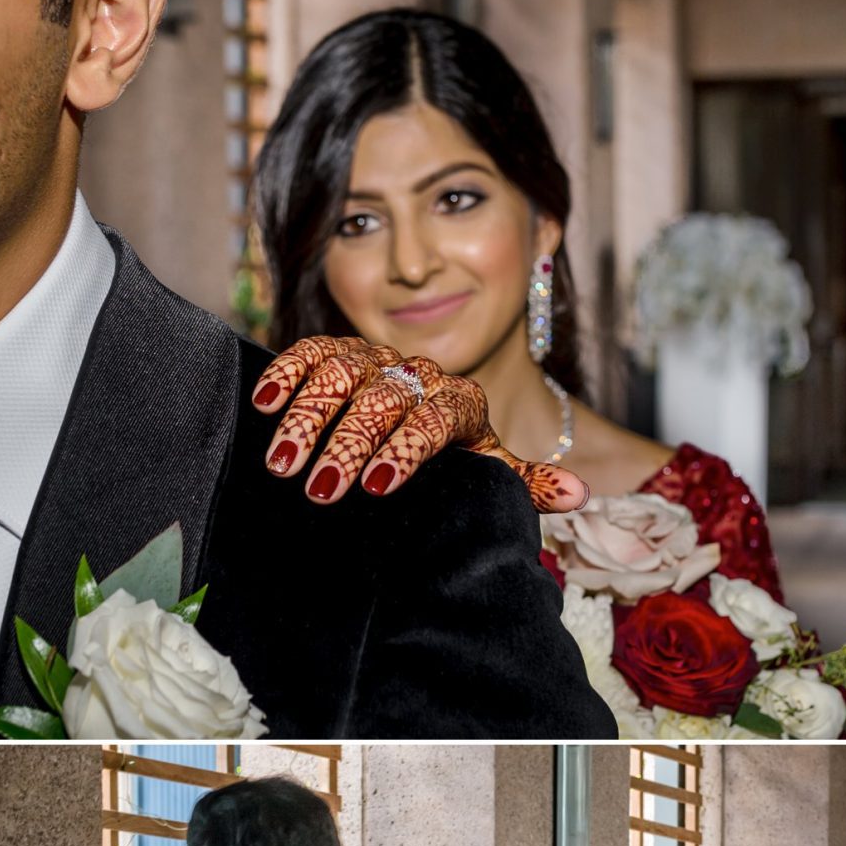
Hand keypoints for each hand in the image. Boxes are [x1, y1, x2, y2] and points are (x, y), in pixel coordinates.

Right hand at [252, 336, 588, 512]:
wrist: (424, 420)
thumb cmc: (452, 460)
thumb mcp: (489, 471)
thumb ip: (524, 484)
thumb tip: (580, 494)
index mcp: (458, 403)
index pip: (435, 419)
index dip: (406, 450)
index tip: (377, 488)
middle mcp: (416, 374)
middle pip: (381, 398)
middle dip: (347, 445)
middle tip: (319, 489)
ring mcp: (375, 359)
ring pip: (340, 372)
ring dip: (308, 417)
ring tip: (282, 462)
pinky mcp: (338, 351)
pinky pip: (311, 350)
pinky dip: (287, 371)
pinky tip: (265, 403)